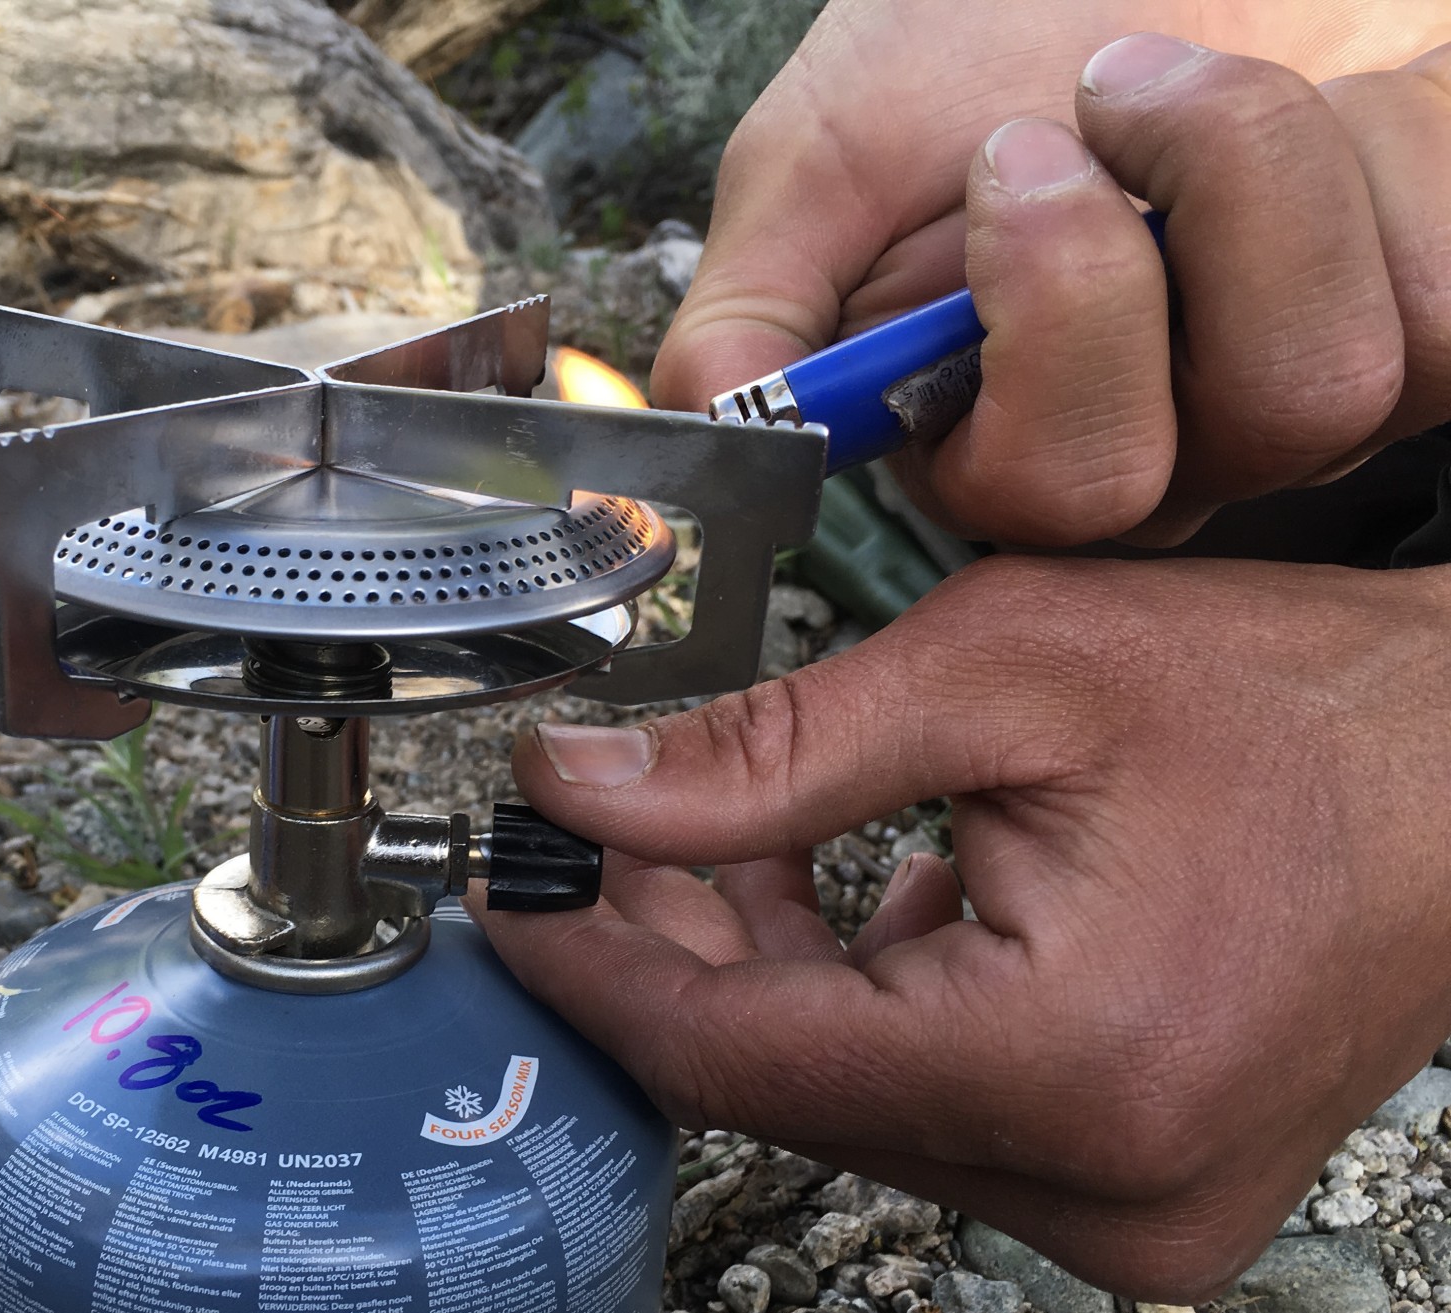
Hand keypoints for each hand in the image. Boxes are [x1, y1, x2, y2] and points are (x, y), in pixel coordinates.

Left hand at [475, 559, 1450, 1299]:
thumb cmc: (1295, 707)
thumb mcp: (1005, 671)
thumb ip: (769, 747)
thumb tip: (578, 787)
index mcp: (1067, 1069)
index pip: (732, 1054)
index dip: (592, 962)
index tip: (509, 884)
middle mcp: (1098, 1189)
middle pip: (778, 1087)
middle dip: (667, 952)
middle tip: (596, 833)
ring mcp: (1125, 1215)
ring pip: (844, 1102)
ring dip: (758, 974)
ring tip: (713, 838)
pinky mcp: (1133, 1196)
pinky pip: (927, 1112)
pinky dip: (857, 1007)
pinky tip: (836, 893)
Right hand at [654, 2, 1450, 544]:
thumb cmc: (984, 38)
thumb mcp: (822, 156)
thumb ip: (752, 308)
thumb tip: (701, 433)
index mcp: (997, 438)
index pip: (1033, 500)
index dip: (1038, 350)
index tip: (1003, 172)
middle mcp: (1156, 449)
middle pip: (1179, 464)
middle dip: (1128, 264)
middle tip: (1085, 117)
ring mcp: (1301, 394)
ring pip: (1327, 385)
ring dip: (1256, 171)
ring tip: (1184, 81)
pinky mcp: (1435, 321)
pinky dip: (1394, 150)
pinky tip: (1335, 101)